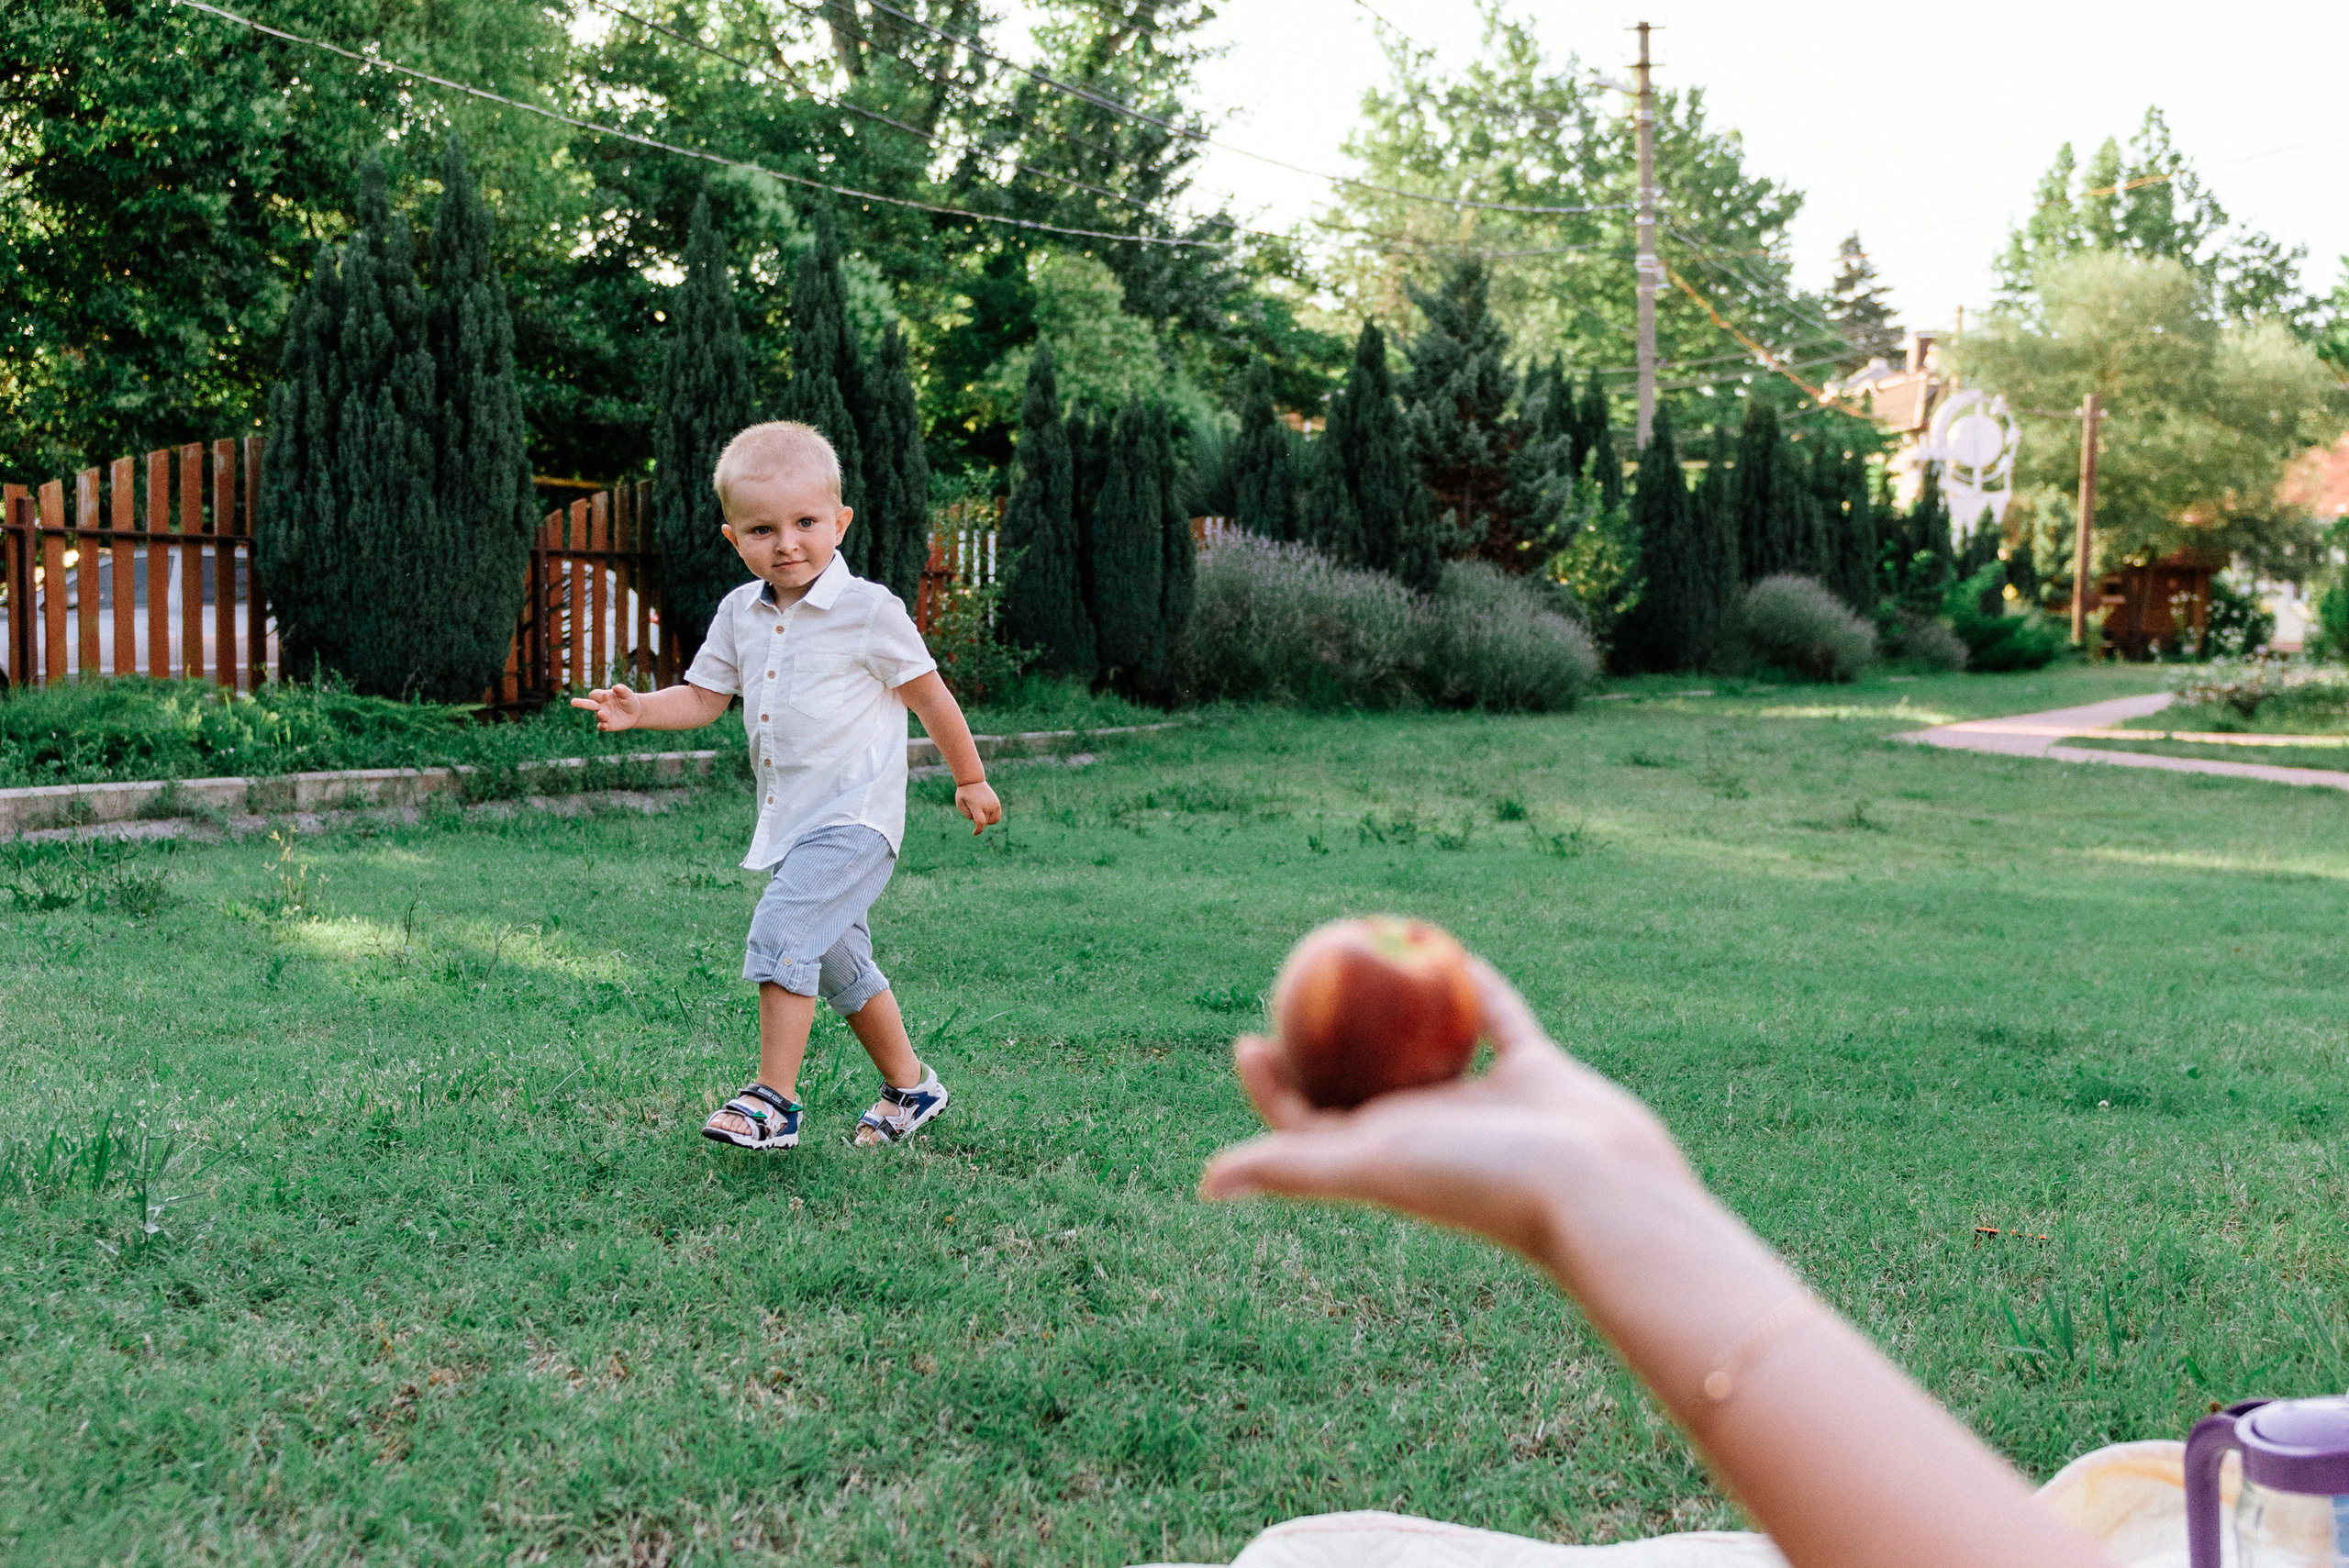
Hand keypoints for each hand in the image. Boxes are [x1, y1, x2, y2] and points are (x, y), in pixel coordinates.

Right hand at [571, 684, 640, 731]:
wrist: (635, 712)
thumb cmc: (628, 700)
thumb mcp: (627, 694)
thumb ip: (622, 690)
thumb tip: (616, 687)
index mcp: (603, 696)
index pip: (594, 695)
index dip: (598, 695)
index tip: (605, 696)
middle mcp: (600, 706)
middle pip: (588, 704)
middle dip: (581, 703)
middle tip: (573, 702)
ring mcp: (603, 716)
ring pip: (597, 715)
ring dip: (599, 714)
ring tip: (602, 713)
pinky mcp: (608, 725)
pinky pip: (602, 726)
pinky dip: (602, 726)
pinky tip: (605, 725)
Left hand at [954, 780, 1001, 835]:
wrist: (973, 780)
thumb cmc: (964, 793)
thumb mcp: (960, 804)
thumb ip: (967, 815)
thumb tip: (976, 821)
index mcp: (977, 805)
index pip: (980, 822)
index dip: (978, 830)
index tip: (974, 833)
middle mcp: (987, 805)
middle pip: (985, 822)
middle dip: (979, 822)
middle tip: (973, 812)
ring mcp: (994, 804)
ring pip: (993, 821)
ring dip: (986, 821)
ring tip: (980, 812)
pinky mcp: (997, 803)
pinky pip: (997, 817)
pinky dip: (992, 818)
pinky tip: (986, 813)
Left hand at [1201, 962, 1692, 1262]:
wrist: (1598, 1191)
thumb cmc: (1479, 1181)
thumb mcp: (1371, 1166)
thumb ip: (1290, 1171)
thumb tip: (1203, 1183)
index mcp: (1387, 1156)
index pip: (1312, 1123)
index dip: (1273, 1087)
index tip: (1249, 1036)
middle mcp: (1431, 1131)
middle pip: (1365, 1079)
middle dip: (1328, 1039)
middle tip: (1301, 979)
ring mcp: (1487, 1104)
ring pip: (1432, 1047)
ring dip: (1403, 1009)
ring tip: (1372, 952)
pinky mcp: (1537, 1074)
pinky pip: (1499, 1019)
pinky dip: (1479, 988)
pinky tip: (1454, 948)